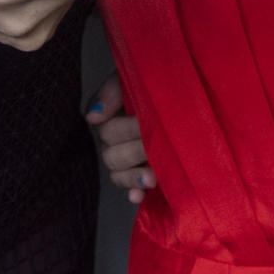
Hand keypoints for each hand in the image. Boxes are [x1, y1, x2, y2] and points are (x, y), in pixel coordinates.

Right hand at [85, 73, 154, 203]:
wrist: (181, 90)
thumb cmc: (155, 80)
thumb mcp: (131, 77)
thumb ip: (111, 91)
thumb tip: (92, 116)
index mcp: (109, 118)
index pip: (109, 131)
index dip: (126, 129)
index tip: (143, 123)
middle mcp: (113, 142)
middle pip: (113, 156)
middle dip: (136, 152)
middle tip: (157, 147)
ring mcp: (126, 161)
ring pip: (119, 175)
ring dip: (134, 177)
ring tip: (151, 177)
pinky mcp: (141, 175)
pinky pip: (131, 189)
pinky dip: (134, 193)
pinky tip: (140, 195)